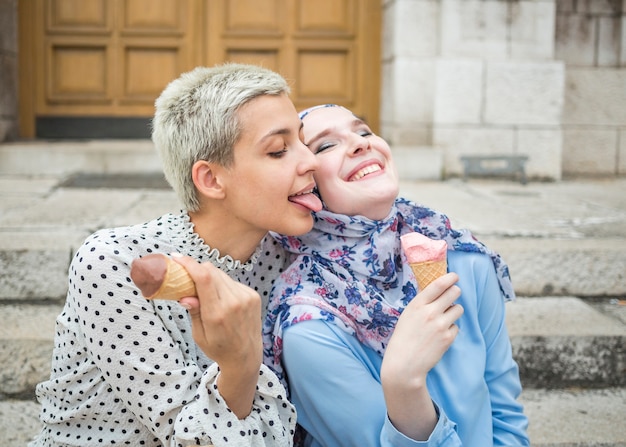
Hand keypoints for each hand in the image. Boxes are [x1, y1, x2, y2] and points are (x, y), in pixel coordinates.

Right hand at [173, 254, 261, 417]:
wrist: (246, 356)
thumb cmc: (218, 347)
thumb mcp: (199, 335)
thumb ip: (194, 311)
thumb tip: (185, 295)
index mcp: (217, 314)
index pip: (204, 278)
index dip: (190, 264)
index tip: (177, 258)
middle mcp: (234, 303)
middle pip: (212, 272)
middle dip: (197, 269)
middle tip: (186, 274)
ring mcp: (246, 297)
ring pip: (222, 275)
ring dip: (210, 277)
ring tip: (203, 289)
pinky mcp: (253, 296)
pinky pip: (232, 282)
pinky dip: (222, 284)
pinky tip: (220, 297)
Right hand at [380, 272, 462, 439]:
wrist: (404, 364)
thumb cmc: (403, 339)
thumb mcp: (408, 316)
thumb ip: (422, 305)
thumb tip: (439, 292)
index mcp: (417, 305)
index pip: (438, 284)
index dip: (450, 278)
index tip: (455, 276)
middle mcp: (430, 312)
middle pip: (454, 293)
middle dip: (455, 292)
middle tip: (453, 294)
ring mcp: (440, 325)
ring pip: (458, 309)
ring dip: (453, 312)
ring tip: (443, 319)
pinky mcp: (448, 338)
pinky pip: (456, 326)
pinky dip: (451, 329)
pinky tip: (440, 336)